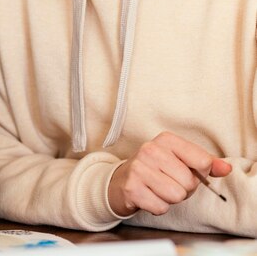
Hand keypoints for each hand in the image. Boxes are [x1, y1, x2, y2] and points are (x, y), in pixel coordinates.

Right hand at [108, 131, 231, 216]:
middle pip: (189, 182)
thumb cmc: (155, 170)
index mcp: (166, 140)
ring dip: (170, 199)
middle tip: (168, 182)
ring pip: (176, 195)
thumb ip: (206, 163)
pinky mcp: (131, 188)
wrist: (120, 181)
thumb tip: (226, 168)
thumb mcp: (180, 160)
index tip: (184, 170)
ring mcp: (138, 168)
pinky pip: (161, 207)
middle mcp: (150, 150)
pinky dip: (158, 207)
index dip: (199, 173)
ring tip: (158, 189)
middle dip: (183, 188)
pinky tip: (149, 196)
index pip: (203, 161)